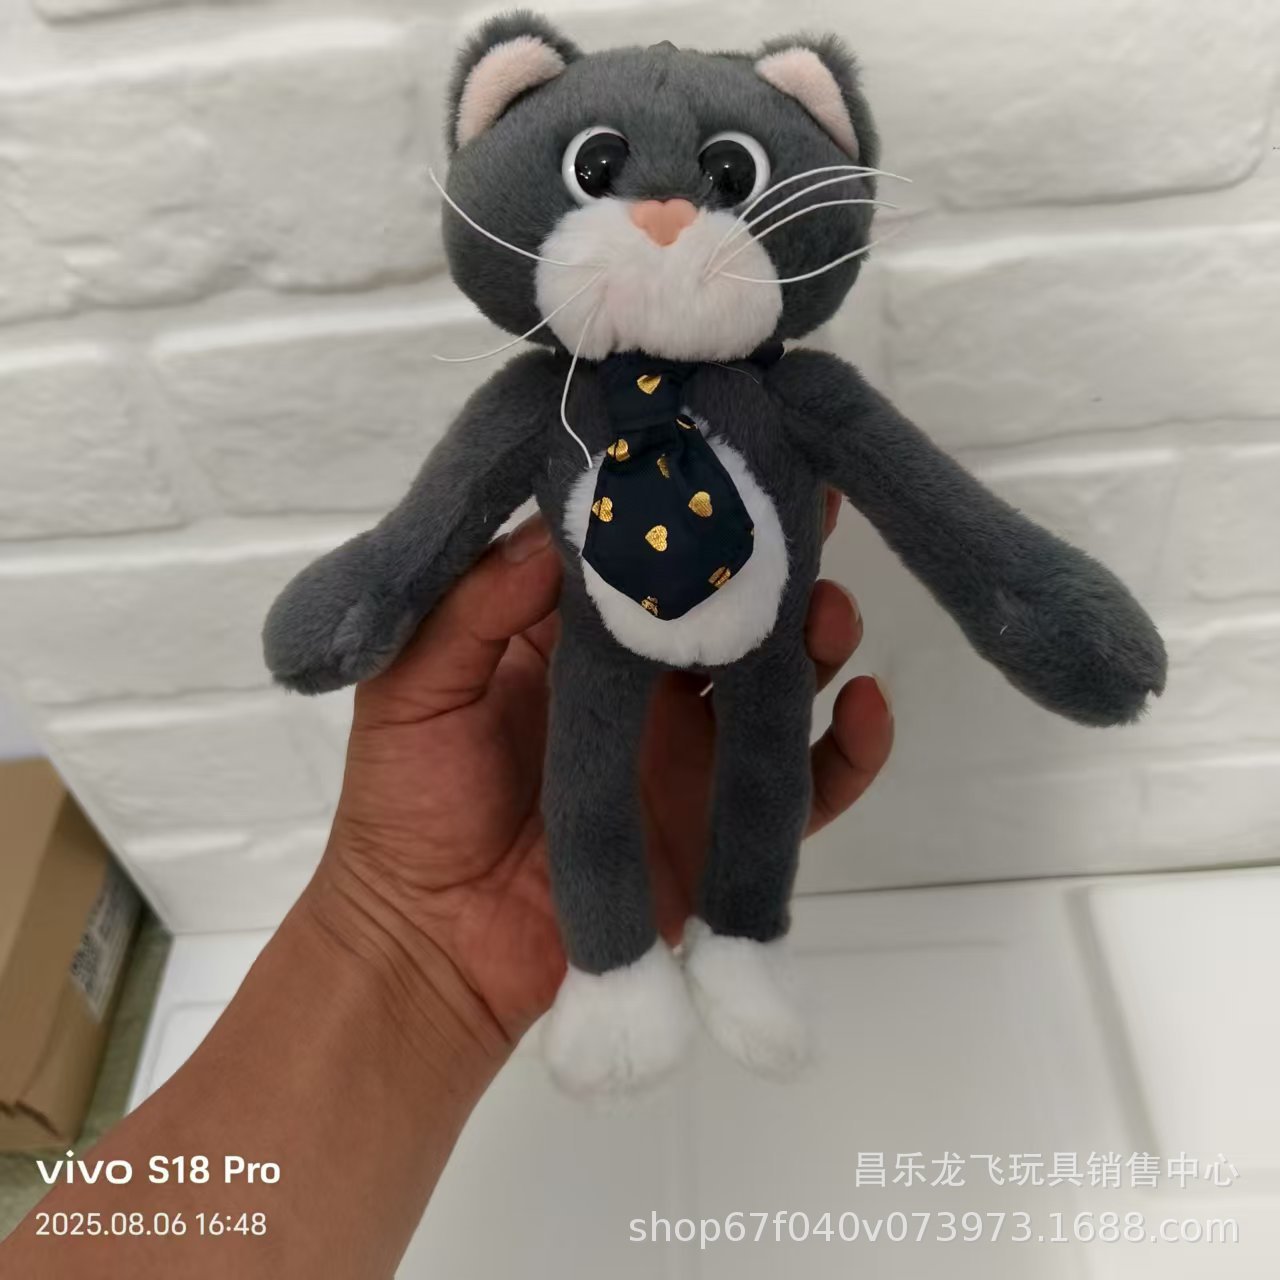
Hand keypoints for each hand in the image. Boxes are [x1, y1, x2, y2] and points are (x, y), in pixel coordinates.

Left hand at [310, 497, 892, 1056]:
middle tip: (813, 512)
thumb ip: (475, 602)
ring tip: (831, 610)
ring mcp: (689, 754)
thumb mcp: (415, 683)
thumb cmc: (409, 801)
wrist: (431, 942)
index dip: (685, 510)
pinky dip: (850, 749)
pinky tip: (868, 704)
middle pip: (724, 609)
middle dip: (772, 558)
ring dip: (818, 639)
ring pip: (777, 682)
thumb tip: (565, 524)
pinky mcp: (720, 827)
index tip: (731, 456)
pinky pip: (804, 787)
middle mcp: (642, 686)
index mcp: (572, 638)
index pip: (643, 557)